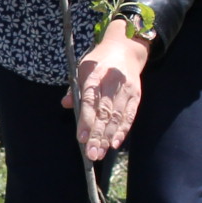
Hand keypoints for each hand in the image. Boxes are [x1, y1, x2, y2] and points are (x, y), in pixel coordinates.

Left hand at [63, 29, 148, 159]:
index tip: (81, 138)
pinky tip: (115, 143)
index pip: (90, 102)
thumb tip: (65, 104)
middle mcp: (112, 84)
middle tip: (91, 154)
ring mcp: (126, 90)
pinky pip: (129, 116)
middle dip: (97, 135)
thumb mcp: (82, 68)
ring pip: (117, 118)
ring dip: (108, 138)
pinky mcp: (136, 96)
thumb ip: (74, 88)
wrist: (125, 49)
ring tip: (100, 153)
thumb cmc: (99, 61)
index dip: (86, 121)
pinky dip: (122, 131)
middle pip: (104, 114)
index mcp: (96, 76)